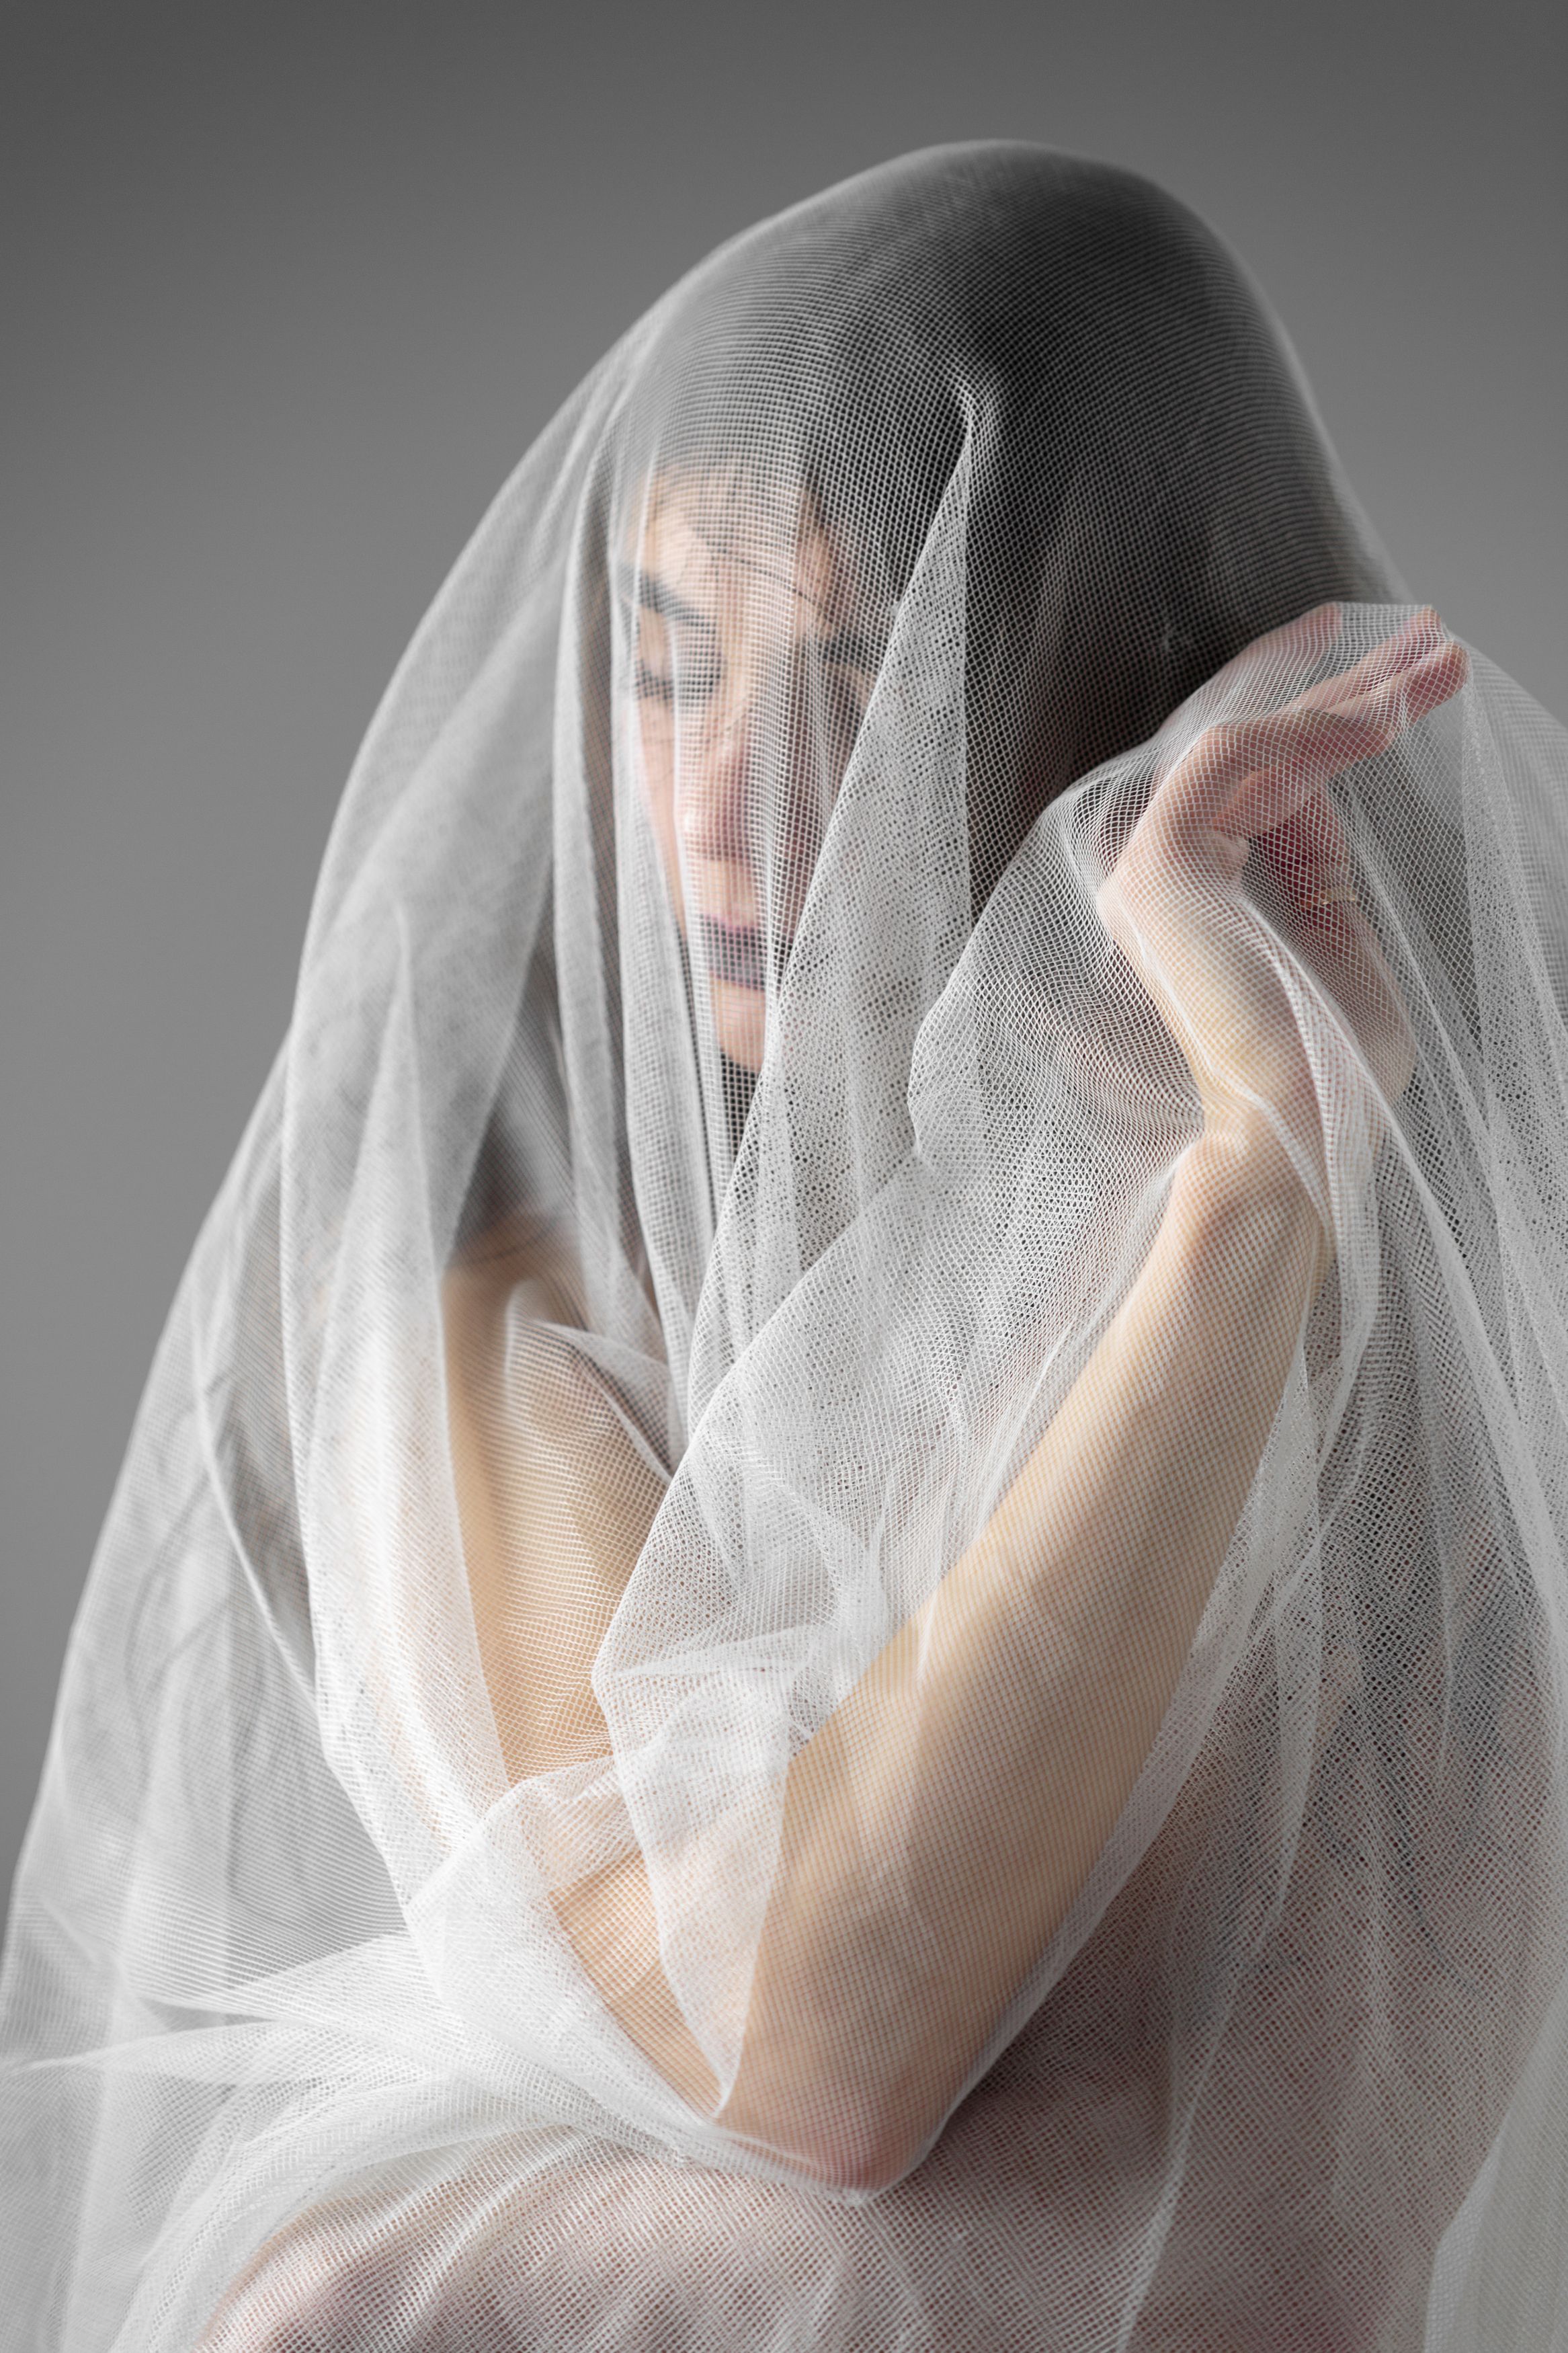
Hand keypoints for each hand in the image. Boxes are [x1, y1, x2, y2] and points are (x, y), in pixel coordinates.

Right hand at [1095, 604, 1467, 1198]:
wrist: (1294, 1129)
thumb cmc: (1324, 1068)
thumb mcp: (1338, 943)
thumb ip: (1317, 868)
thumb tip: (1326, 791)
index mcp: (1189, 898)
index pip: (1255, 785)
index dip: (1321, 719)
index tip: (1396, 676)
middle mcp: (1153, 874)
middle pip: (1255, 751)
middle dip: (1349, 688)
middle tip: (1431, 639)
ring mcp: (1147, 866)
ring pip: (1248, 739)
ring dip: (1346, 697)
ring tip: (1432, 665)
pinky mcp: (1162, 863)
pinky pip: (1234, 758)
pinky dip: (1309, 729)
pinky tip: (1379, 717)